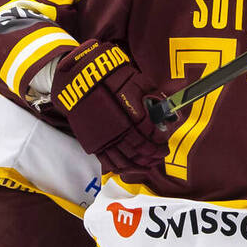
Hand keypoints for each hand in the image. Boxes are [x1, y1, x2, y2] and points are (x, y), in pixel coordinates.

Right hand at [49, 40, 169, 173]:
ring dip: (139, 165)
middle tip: (161, 155)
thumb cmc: (110, 78)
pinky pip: (108, 162)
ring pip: (125, 160)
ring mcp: (104, 138)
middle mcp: (117, 129)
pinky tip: (130, 168)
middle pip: (139, 150)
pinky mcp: (93, 142)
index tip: (164, 143)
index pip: (149, 135)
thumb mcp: (137, 81)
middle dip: (153, 155)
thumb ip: (152, 96)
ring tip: (149, 165)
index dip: (159, 142)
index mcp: (129, 114)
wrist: (80, 80)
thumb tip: (166, 111)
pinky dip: (121, 168)